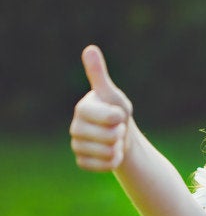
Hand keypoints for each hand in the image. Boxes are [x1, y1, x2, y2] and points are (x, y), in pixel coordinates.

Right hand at [70, 45, 133, 170]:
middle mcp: (75, 127)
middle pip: (108, 137)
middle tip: (118, 128)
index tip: (119, 115)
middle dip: (120, 134)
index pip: (107, 117)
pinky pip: (102, 166)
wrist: (119, 137)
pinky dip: (112, 161)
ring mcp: (76, 145)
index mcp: (82, 108)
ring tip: (114, 140)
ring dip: (118, 148)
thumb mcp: (112, 94)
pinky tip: (111, 153)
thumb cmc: (117, 112)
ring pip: (106, 152)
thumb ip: (99, 75)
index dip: (119, 118)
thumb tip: (89, 49)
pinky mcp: (81, 161)